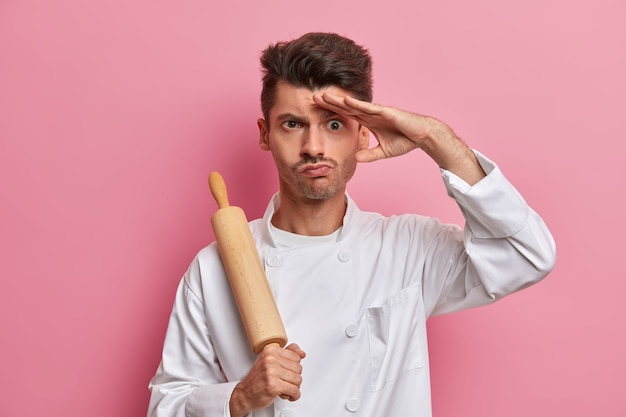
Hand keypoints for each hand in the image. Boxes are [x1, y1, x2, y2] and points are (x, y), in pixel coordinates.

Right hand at [229, 343, 305, 416]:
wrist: (245, 394)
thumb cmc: (258, 378)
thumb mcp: (271, 360)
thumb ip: (288, 353)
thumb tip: (302, 353)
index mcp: (270, 350)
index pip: (296, 356)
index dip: (293, 367)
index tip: (286, 371)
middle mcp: (270, 359)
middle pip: (298, 368)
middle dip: (294, 378)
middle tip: (284, 381)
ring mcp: (271, 372)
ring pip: (298, 380)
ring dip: (294, 387)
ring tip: (284, 387)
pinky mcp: (273, 385)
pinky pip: (294, 390)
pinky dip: (294, 396)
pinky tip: (287, 395)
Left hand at [313, 93, 436, 161]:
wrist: (423, 136)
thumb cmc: (406, 140)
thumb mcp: (384, 151)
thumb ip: (370, 154)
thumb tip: (356, 159)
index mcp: (369, 121)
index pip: (347, 114)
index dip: (333, 111)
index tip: (318, 109)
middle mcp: (371, 114)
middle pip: (346, 107)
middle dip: (330, 103)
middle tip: (313, 98)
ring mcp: (377, 111)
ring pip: (354, 105)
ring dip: (339, 100)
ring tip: (324, 95)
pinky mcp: (386, 112)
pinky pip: (369, 107)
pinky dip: (357, 104)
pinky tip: (345, 100)